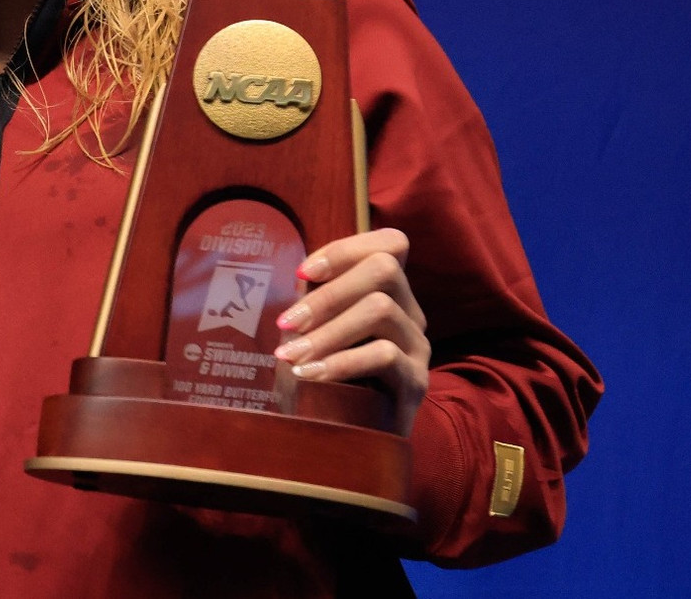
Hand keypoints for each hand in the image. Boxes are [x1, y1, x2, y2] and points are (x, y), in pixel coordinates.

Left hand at [271, 227, 429, 435]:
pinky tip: (309, 376)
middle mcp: (410, 313)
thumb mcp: (313, 334)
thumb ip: (310, 303)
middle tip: (286, 323)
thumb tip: (273, 275)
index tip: (301, 273)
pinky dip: (341, 362)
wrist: (348, 445)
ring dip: (327, 330)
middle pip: (384, 268)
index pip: (390, 244)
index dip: (346, 248)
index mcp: (388, 293)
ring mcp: (417, 346)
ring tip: (289, 355)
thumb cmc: (321, 382)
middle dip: (328, 292)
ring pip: (380, 309)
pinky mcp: (416, 382)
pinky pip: (384, 355)